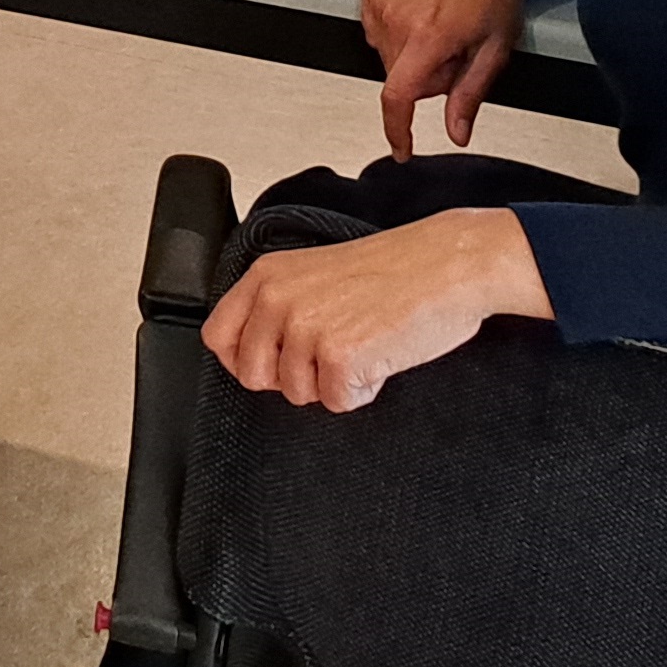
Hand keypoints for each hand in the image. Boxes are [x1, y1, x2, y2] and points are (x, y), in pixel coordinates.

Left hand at [200, 209, 552, 414]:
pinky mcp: (339, 357)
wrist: (447, 264)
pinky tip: (380, 356)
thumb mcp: (316, 273)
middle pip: (252, 376)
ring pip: (296, 394)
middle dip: (292, 378)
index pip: (218, 337)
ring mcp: (306, 329)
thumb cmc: (394, 270)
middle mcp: (278, 300)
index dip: (246, 359)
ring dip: (332, 383)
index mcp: (267, 276)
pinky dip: (362, 390)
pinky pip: (337, 402)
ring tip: (363, 345)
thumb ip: (280, 305)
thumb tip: (256, 353)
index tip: (275, 360)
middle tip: (329, 355)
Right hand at [361, 0, 539, 154]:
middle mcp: (400, 16)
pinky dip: (395, 30)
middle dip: (423, 76)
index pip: (397, 94)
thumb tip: (456, 133)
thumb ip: (469, 96)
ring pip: (385, 53)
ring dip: (409, 53)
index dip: (396, 128)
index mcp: (431, 36)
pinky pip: (375, 27)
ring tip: (437, 29)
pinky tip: (419, 15)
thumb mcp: (493, 53)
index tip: (400, 148)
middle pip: (397, 75)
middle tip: (451, 54)